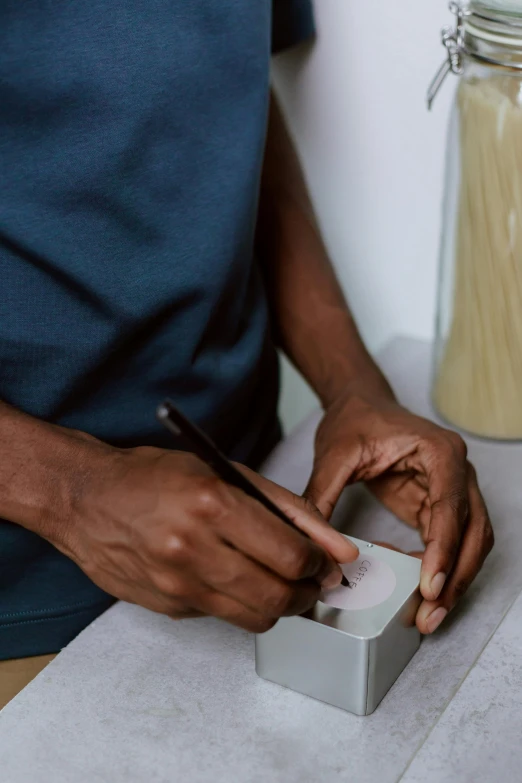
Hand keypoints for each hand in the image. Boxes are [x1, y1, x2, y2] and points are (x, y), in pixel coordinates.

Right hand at [57, 446, 357, 632]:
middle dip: (308, 591)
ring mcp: (177, 584)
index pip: (290, 555)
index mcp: (212, 503)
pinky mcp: (168, 607)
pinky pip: (224, 617)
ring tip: (278, 581)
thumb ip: (287, 508)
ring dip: (280, 603)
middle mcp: (192, 548)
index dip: (319, 563)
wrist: (87, 500)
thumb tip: (338, 547)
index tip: (322, 559)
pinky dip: (239, 602)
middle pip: (279, 596)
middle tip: (311, 578)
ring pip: (256, 618)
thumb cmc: (156, 476)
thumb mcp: (226, 471)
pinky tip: (229, 577)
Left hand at [305, 389, 493, 634]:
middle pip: (474, 531)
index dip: (445, 548)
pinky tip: (420, 591)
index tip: (431, 583)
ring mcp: (453, 488)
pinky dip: (441, 569)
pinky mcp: (437, 504)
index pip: (451, 505)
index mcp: (439, 451)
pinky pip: (451, 542)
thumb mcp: (334, 454)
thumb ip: (322, 496)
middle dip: (456, 576)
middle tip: (429, 613)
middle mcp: (457, 470)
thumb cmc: (355, 419)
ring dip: (455, 579)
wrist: (360, 403)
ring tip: (428, 615)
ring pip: (471, 542)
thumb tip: (312, 543)